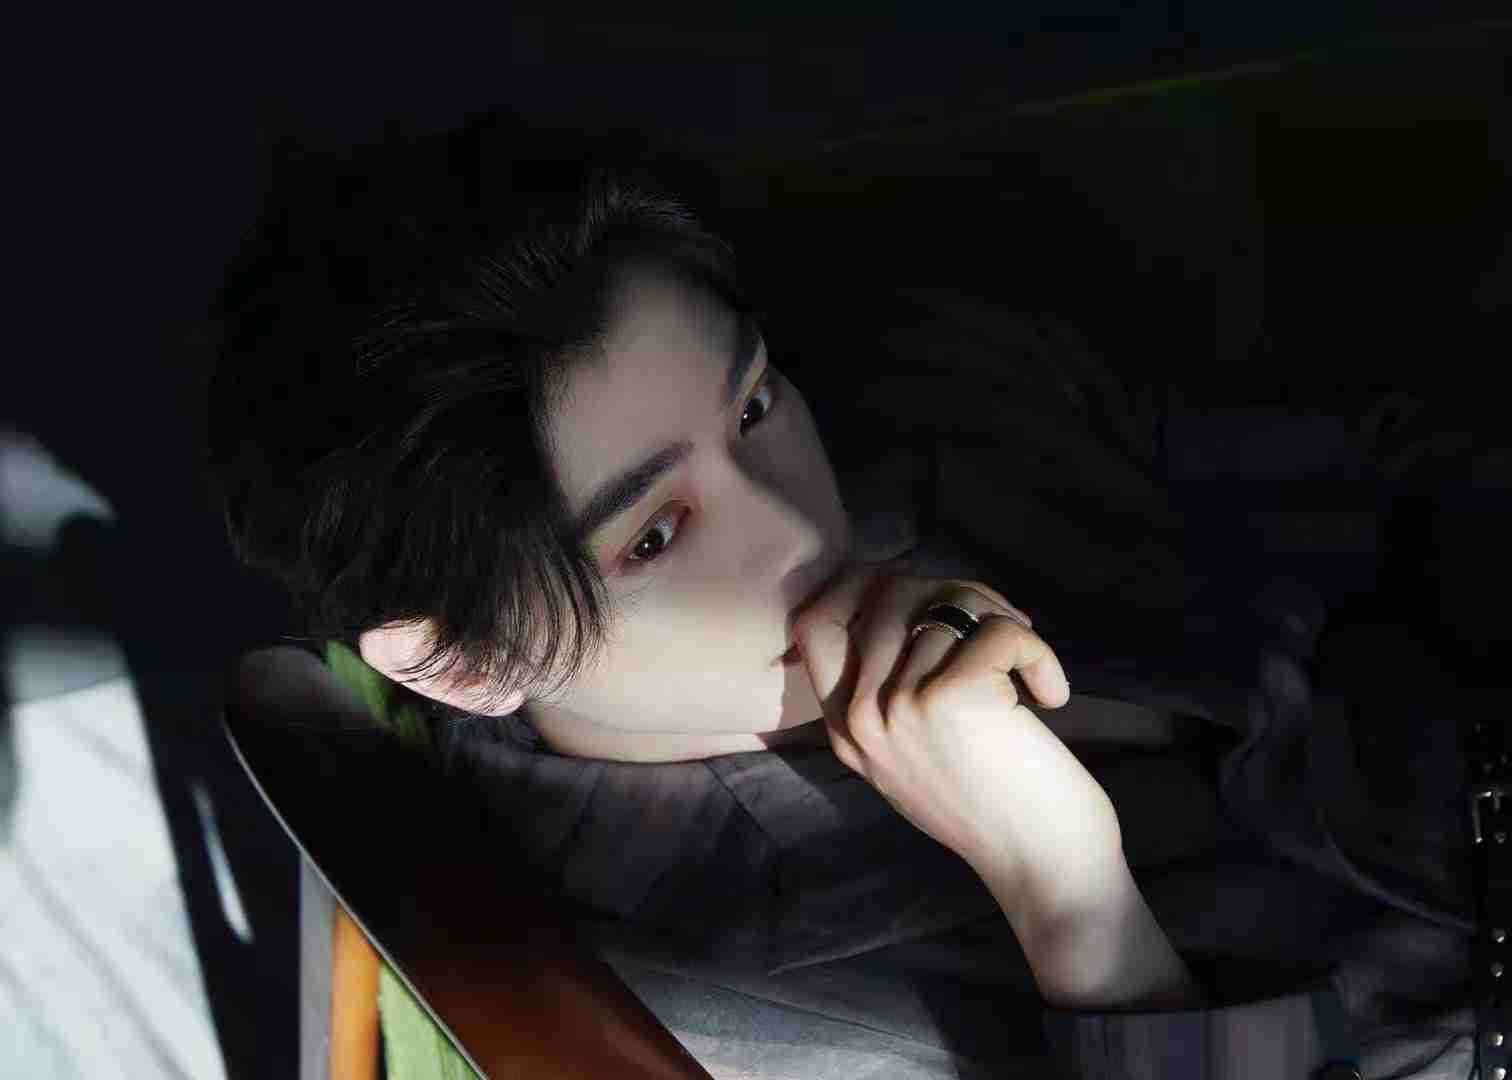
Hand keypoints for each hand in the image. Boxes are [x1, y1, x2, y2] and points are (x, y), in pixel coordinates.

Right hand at [791, 559, 1124, 917]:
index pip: (813, 623)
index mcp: (845, 729)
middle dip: (955, 593)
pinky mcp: (949, 698)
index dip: (862, 587)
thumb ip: (893, 688)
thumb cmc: (996, 805)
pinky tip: (1051, 694)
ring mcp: (898, 707)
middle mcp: (861, 717)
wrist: (1044, 868)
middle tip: (1001, 628)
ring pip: (949, 605)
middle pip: (887, 595)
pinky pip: (997, 630)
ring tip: (1030, 667)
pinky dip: (1038, 651)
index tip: (921, 595)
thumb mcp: (916, 751)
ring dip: (1004, 622)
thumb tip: (916, 599)